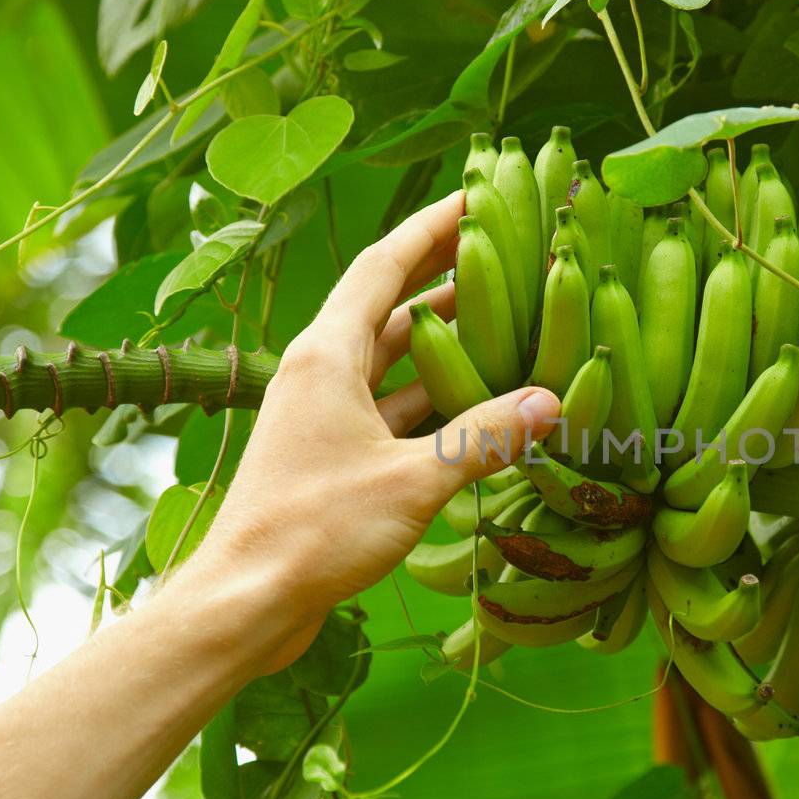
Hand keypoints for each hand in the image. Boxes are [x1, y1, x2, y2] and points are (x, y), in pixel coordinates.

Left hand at [174, 191, 559, 672]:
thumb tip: (551, 400)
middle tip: (506, 253)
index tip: (478, 196)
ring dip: (448, 344)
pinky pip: (395, 411)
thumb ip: (483, 436)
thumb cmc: (314, 530)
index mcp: (327, 355)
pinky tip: (482, 407)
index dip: (433, 227)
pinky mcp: (334, 457)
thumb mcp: (412, 480)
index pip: (386, 266)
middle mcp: (322, 373)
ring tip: (509, 322)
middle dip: (448, 278)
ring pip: (396, 363)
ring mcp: (325, 416)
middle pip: (393, 307)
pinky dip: (436, 403)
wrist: (247, 601)